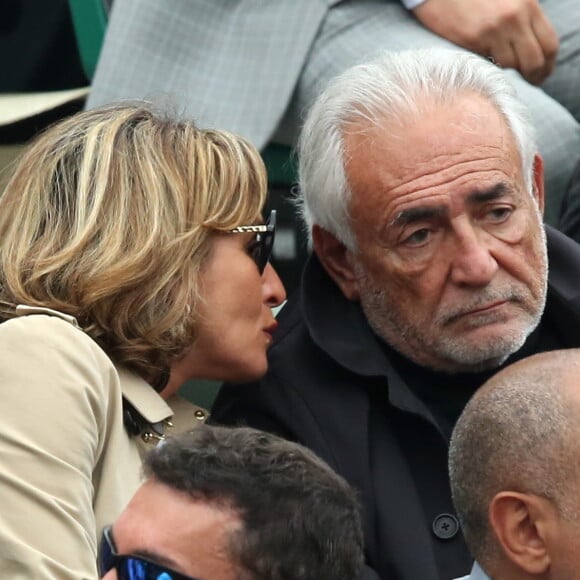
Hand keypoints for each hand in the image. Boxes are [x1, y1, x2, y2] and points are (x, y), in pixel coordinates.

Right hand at [413, 0, 558, 84]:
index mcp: (528, 5)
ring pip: (511, 65)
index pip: (549, 43)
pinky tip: (486, 65)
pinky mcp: (475, 39)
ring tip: (503, 73)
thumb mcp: (509, 1)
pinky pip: (490, 64)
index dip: (547, 65)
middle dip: (533, 75)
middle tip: (528, 82)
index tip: (542, 74)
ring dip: (508, 72)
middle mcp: (515, 16)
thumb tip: (532, 48)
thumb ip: (523, 20)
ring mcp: (495, 29)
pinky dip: (490, 68)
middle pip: (534, 59)